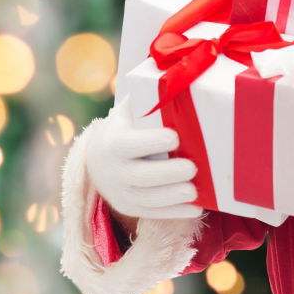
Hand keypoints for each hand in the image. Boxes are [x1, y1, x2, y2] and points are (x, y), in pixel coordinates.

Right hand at [85, 97, 201, 219]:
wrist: (97, 161)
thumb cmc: (125, 128)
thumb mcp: (128, 113)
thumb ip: (146, 101)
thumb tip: (176, 80)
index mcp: (113, 143)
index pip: (131, 145)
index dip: (153, 142)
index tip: (175, 137)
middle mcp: (114, 171)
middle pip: (142, 177)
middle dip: (168, 174)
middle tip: (192, 167)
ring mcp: (121, 193)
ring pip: (149, 199)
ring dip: (174, 197)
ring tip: (195, 190)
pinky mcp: (130, 208)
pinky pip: (154, 214)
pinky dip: (176, 213)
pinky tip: (196, 208)